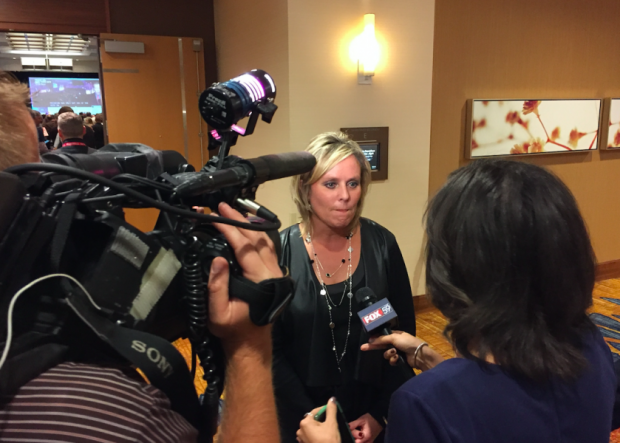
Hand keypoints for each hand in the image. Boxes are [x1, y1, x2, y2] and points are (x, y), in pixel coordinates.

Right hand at [207, 202, 282, 351]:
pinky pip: (267, 247)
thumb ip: (217, 287)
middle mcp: (272, 271)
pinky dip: (256, 233)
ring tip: (231, 211)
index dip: (229, 228)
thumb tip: (217, 258)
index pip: (244, 246)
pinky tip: (246, 226)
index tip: (214, 216)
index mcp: (260, 278)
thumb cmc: (233, 329)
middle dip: (238, 220)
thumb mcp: (218, 313)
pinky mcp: (274, 272)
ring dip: (248, 224)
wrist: (251, 342)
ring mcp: (275, 270)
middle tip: (221, 206)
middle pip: (256, 238)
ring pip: (264, 240)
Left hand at [296, 399, 340, 442]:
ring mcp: (301, 438)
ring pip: (312, 428)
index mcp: (305, 422)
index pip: (315, 411)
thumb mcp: (332, 424)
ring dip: (319, 427)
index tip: (333, 411)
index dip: (325, 410)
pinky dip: (316, 434)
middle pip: (313, 420)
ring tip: (328, 430)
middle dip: (322, 420)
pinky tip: (324, 437)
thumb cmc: (329, 440)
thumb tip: (332, 399)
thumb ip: (331, 410)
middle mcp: (300, 429)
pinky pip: (310, 435)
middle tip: (331, 422)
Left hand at [348, 413, 381, 442]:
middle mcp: (368, 441)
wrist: (378, 420)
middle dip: (353, 438)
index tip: (350, 429)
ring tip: (356, 433)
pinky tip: (358, 436)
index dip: (351, 434)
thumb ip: (353, 424)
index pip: (356, 439)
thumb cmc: (370, 419)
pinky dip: (359, 440)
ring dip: (356, 439)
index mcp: (366, 436)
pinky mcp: (369, 442)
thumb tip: (346, 427)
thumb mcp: (361, 419)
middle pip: (357, 442)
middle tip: (352, 431)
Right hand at [361, 331, 443, 370]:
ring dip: (389, 354)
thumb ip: (382, 339)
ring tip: (395, 353)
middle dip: (374, 346)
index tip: (367, 341)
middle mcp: (395, 342)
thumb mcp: (394, 338)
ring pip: (386, 354)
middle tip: (363, 348)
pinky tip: (398, 359)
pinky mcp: (399, 360)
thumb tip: (371, 340)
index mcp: (395, 335)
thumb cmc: (408, 343)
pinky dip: (393, 360)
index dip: (375, 338)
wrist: (419, 355)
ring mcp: (397, 351)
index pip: (382, 336)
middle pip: (381, 344)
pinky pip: (391, 360)